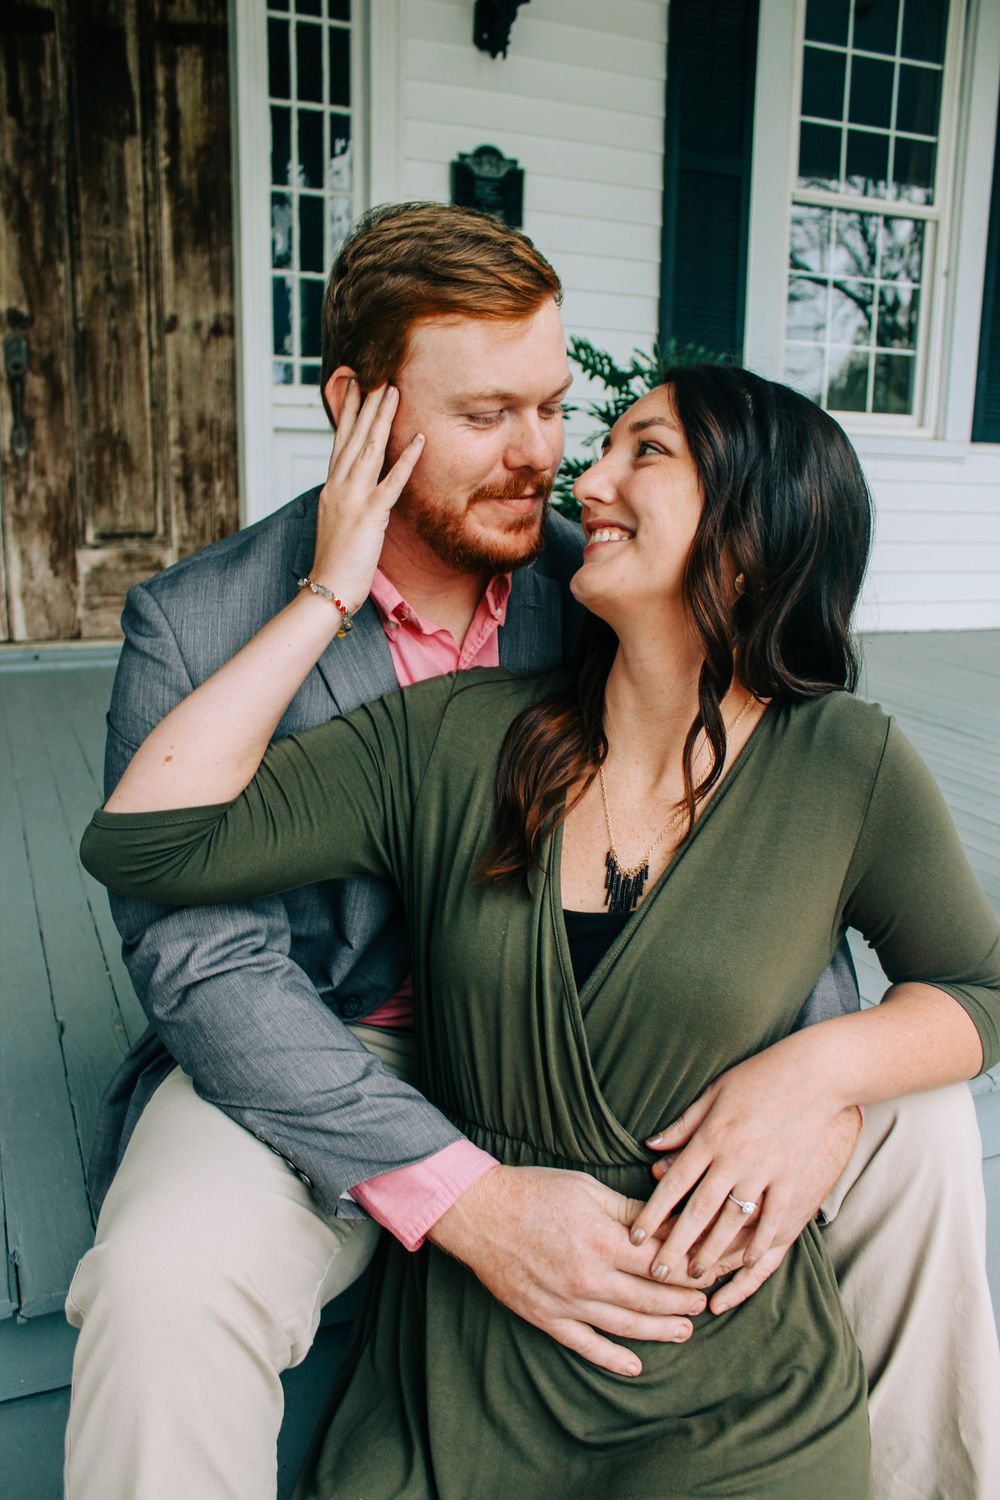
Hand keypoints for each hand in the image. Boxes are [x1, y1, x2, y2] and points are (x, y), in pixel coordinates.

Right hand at [310, 381, 423, 610]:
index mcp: (331, 488)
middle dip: (365, 404)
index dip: (348, 412)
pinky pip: (391, 482)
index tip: (355, 386)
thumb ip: (348, 501)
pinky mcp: (369, 516)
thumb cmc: (335, 562)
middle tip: (376, 375)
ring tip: (393, 392)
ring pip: (369, 450)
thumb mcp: (338, 523)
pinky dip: (407, 460)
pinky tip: (420, 440)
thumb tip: (358, 489)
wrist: (327, 587)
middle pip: (353, 437)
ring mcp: (352, 499)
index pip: (340, 442)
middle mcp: (338, 486)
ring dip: (382, 419)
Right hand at [427, 1165, 707, 1377]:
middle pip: (651, 1296)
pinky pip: (585, 1346)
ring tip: (685, 1330)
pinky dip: (612, 1359)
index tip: (711, 1269)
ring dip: (661, 1330)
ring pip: (627, 1325)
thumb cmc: (535, 1191)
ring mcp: (568, 1303)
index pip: (662, 1261)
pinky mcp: (547, 1318)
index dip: (691, 1267)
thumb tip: (668, 1223)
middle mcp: (590, 1277)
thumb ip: (630, 1212)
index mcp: (604, 1240)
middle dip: (684, 1300)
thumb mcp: (588, 1189)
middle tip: (706, 1301)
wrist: (480, 1213)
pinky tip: (634, 1367)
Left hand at [626, 1039, 849, 1282]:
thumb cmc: (759, 1077)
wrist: (815, 1073)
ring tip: (695, 1275)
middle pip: (698, 1211)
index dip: (653, 1213)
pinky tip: (745, 1262)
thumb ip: (684, 1125)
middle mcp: (734, 1158)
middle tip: (656, 1273)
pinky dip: (758, 1243)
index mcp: (711, 1136)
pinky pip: (772, 1218)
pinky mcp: (791, 1178)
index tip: (635, 1238)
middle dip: (674, 1245)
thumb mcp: (714, 1093)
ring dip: (712, 1252)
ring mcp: (765, 1171)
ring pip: (732, 1222)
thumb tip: (651, 1146)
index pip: (674, 1183)